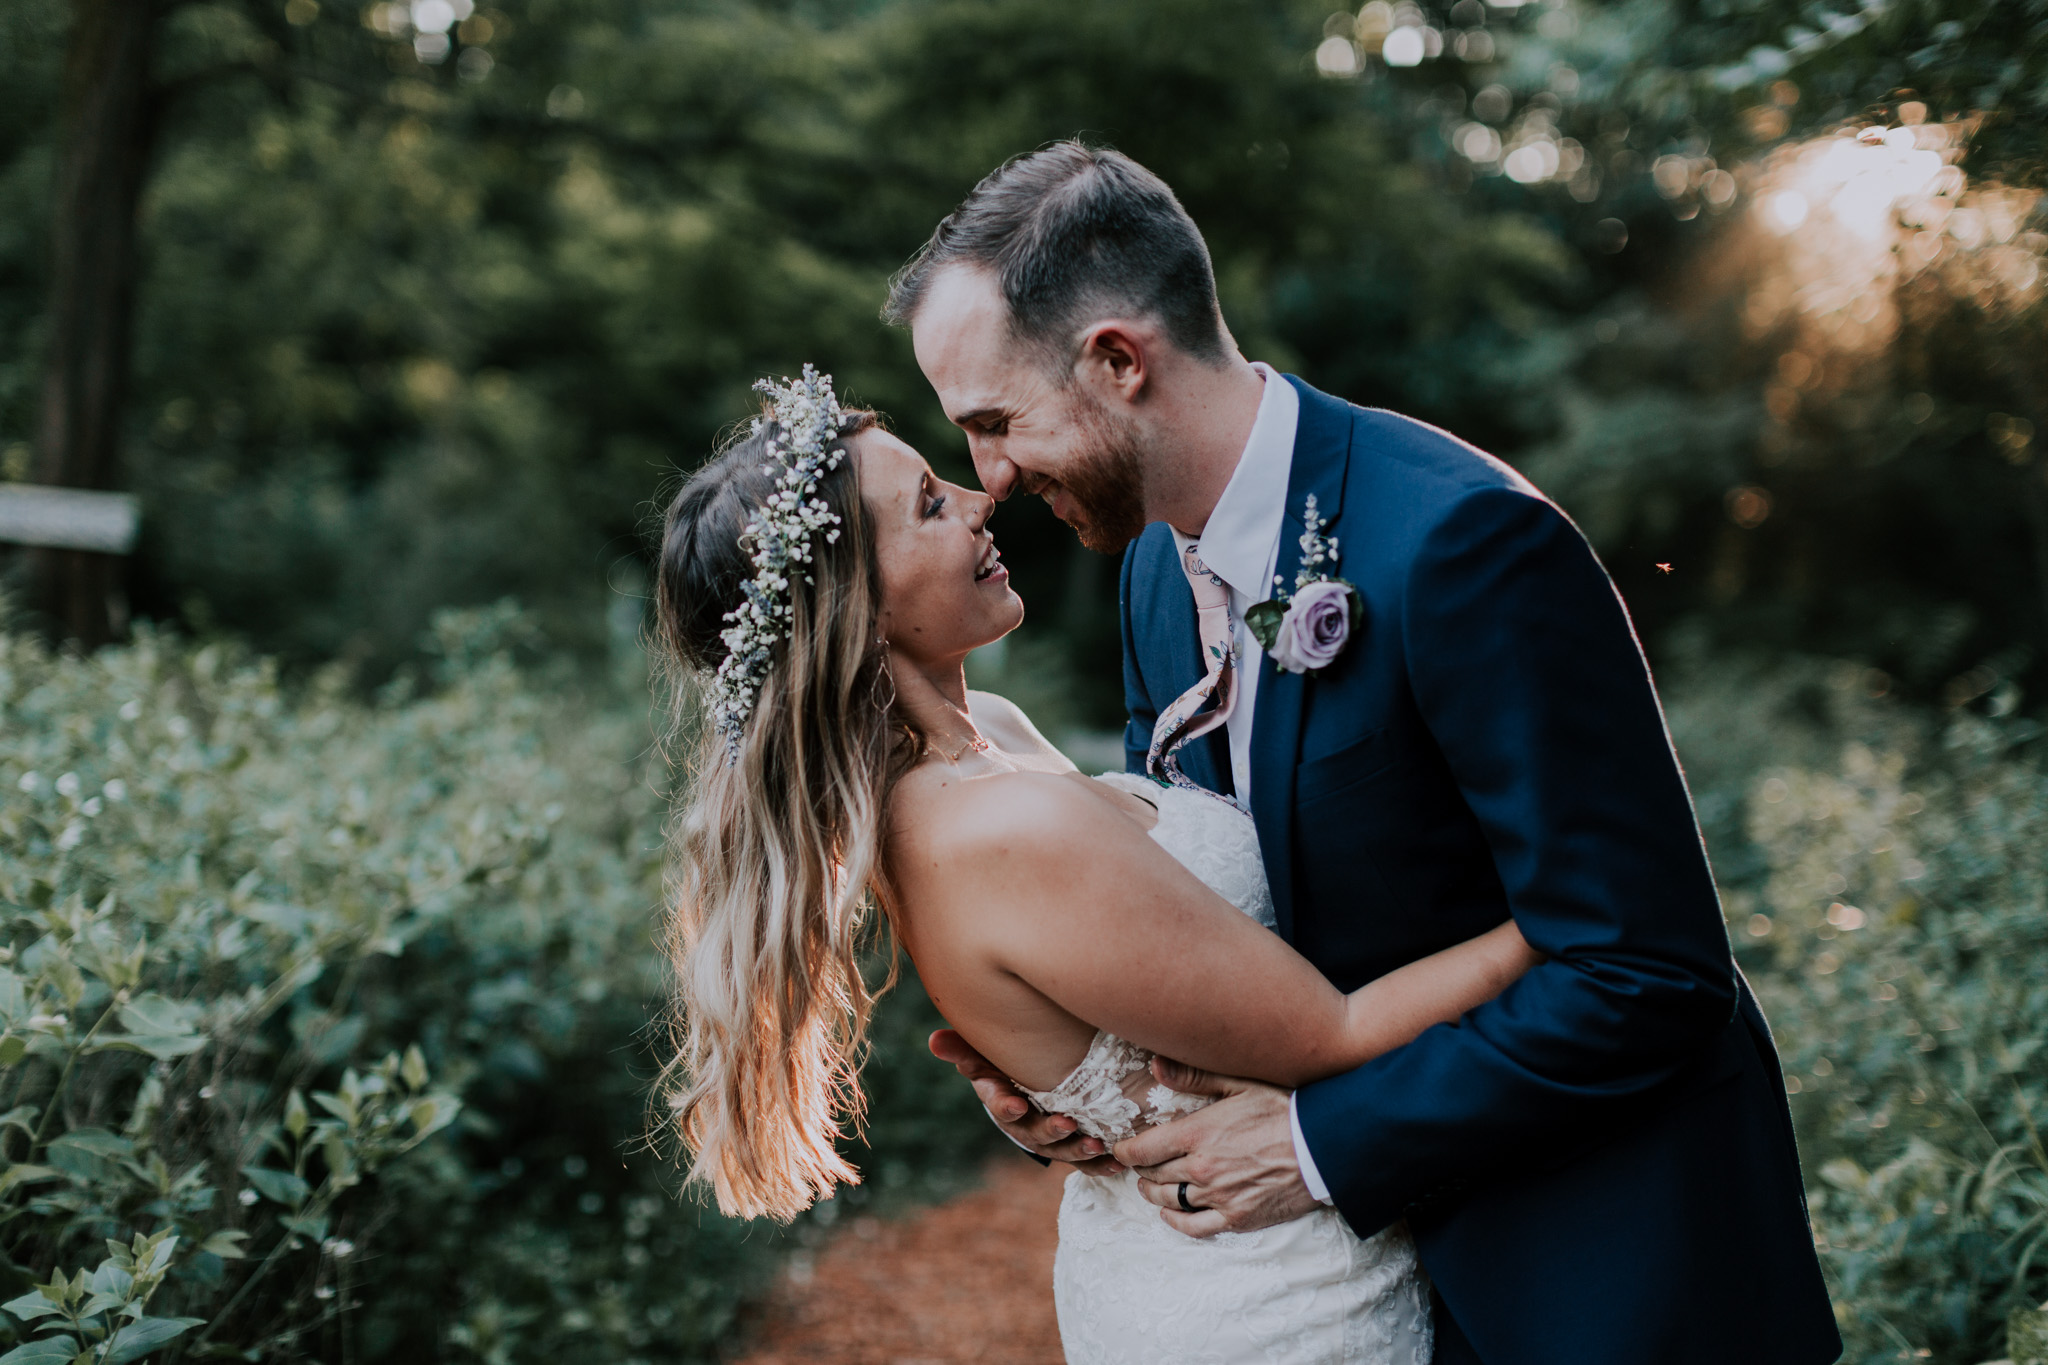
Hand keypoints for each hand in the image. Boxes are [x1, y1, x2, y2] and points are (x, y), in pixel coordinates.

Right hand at [928, 1029, 1123, 1173]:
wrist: (1026, 1088)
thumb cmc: (1003, 1067)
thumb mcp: (983, 1056)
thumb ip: (963, 1050)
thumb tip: (933, 1039)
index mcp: (1003, 1102)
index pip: (1001, 1106)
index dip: (1006, 1106)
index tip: (1016, 1104)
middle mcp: (1026, 1125)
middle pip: (1036, 1134)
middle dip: (1051, 1132)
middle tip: (1067, 1124)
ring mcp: (1050, 1139)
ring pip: (1064, 1150)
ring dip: (1080, 1150)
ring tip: (1098, 1145)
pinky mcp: (1073, 1145)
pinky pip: (1087, 1161)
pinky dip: (1102, 1164)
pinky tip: (1119, 1162)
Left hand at [1113, 1058, 1319, 1237]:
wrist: (1323, 1147)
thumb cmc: (1283, 1109)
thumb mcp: (1240, 1084)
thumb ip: (1195, 1077)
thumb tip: (1155, 1066)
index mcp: (1197, 1134)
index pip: (1143, 1150)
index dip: (1126, 1150)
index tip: (1121, 1148)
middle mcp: (1201, 1169)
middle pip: (1153, 1175)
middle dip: (1141, 1169)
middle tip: (1140, 1164)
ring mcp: (1218, 1196)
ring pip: (1168, 1201)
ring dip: (1153, 1194)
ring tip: (1150, 1186)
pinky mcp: (1237, 1218)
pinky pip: (1194, 1227)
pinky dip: (1176, 1222)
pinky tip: (1170, 1214)